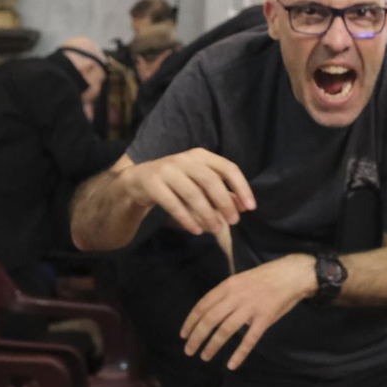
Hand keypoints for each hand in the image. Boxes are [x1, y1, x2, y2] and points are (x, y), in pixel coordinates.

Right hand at [119, 148, 254, 235]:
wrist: (136, 182)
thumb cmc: (174, 184)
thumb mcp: (199, 185)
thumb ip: (221, 193)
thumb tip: (243, 205)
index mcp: (200, 155)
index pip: (228, 168)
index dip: (241, 187)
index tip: (250, 207)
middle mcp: (184, 159)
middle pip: (211, 180)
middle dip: (225, 203)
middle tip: (233, 222)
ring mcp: (166, 169)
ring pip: (192, 193)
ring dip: (207, 214)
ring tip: (216, 230)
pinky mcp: (151, 183)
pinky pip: (173, 203)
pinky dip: (187, 218)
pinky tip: (196, 230)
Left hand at [181, 254, 314, 369]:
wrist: (292, 275)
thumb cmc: (266, 277)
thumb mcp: (240, 278)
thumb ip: (226, 293)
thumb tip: (212, 308)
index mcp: (228, 285)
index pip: (203, 305)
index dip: (191, 321)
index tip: (184, 334)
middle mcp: (236, 296)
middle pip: (210, 319)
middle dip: (197, 337)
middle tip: (189, 350)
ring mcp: (250, 308)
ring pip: (226, 330)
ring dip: (212, 345)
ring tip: (204, 356)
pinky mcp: (265, 319)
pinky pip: (249, 339)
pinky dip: (239, 353)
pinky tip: (231, 364)